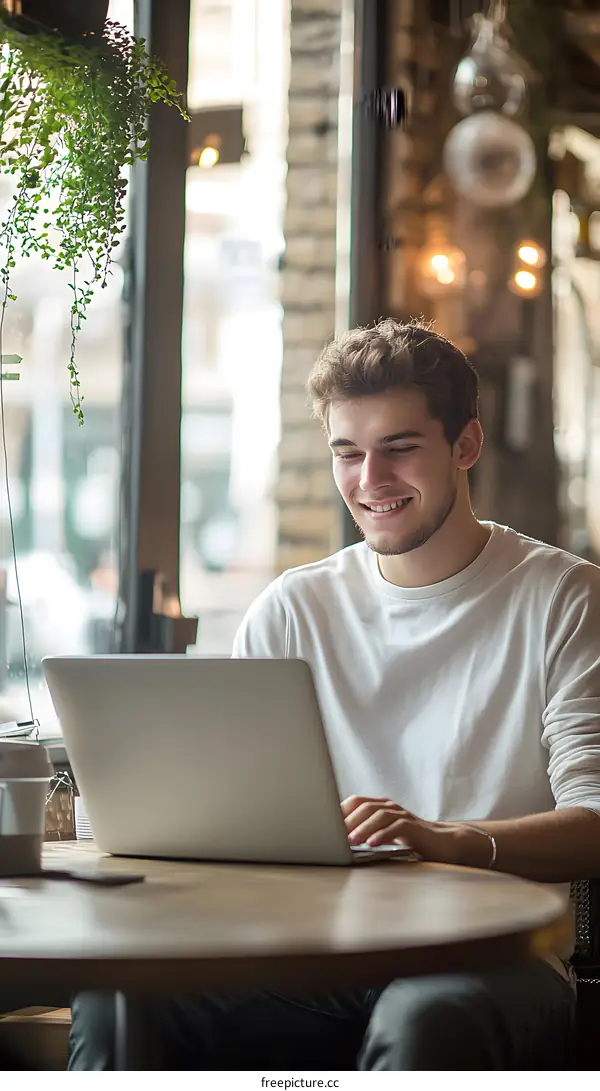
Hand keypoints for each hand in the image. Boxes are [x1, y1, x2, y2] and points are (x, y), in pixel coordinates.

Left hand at [341, 795, 491, 866]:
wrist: (443, 843)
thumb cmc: (409, 840)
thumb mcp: (384, 834)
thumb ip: (365, 833)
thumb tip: (336, 840)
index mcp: (380, 806)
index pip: (355, 801)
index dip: (339, 811)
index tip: (325, 824)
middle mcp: (390, 807)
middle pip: (364, 806)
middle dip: (347, 820)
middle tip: (333, 835)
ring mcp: (403, 815)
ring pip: (379, 815)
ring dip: (362, 827)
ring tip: (350, 842)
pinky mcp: (415, 827)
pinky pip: (396, 827)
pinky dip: (382, 835)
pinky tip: (372, 844)